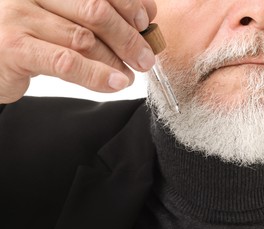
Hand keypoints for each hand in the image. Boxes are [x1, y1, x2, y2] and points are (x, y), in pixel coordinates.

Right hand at [0, 0, 156, 102]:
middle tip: (145, 58)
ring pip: (84, 38)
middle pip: (95, 10)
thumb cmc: (31, 35)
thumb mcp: (65, 18)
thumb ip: (99, 14)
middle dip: (127, 37)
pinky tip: (115, 83)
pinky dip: (96, 75)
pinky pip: (66, 62)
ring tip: (129, 75)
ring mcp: (20, 16)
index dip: (128, 4)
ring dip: (115, 61)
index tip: (146, 23)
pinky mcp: (15, 47)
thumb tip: (147, 13)